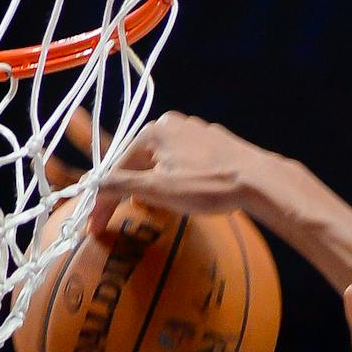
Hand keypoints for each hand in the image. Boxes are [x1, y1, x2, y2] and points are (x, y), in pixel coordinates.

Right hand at [87, 112, 282, 235]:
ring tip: (156, 208)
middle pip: (138, 163)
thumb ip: (121, 186)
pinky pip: (184, 162)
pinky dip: (176, 179)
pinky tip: (187, 194)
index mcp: (153, 131)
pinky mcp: (215, 143)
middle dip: (129, 191)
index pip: (117, 168)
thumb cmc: (209, 186)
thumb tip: (92, 186)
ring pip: (161, 162)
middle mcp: (172, 124)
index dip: (104, 200)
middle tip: (122, 218)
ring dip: (153, 186)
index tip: (95, 227)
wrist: (260, 182)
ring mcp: (195, 131)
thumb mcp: (159, 190)